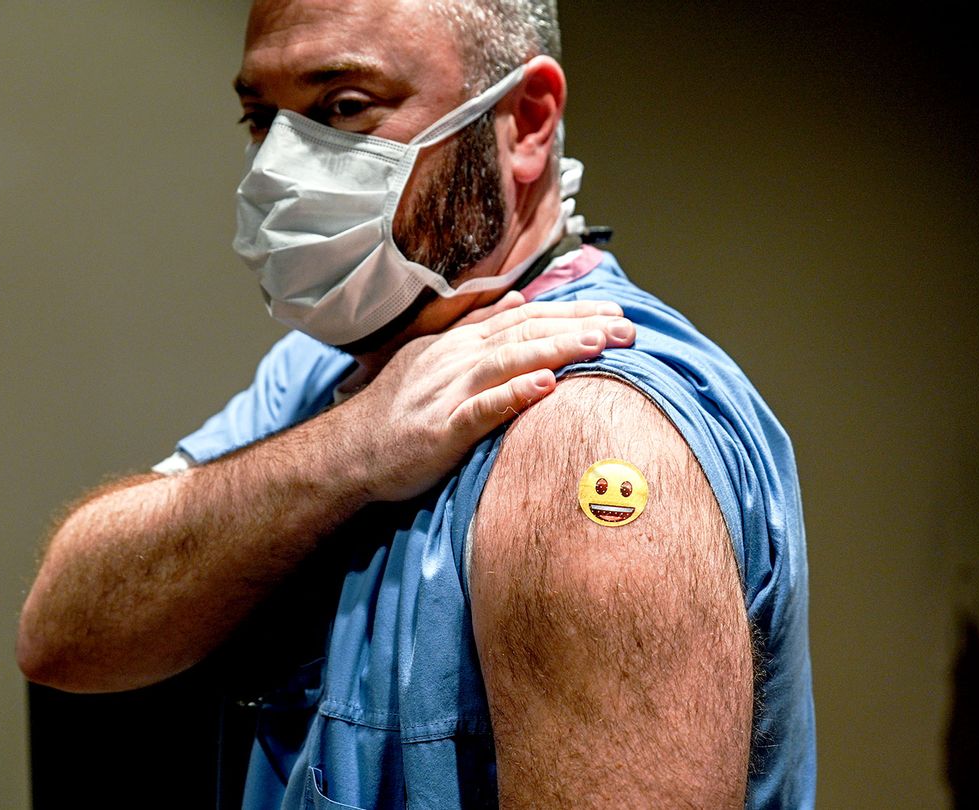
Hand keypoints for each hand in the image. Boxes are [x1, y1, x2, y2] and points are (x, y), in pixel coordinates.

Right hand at [342, 291, 635, 501]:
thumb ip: (475, 328)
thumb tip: (515, 300)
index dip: (573, 312)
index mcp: (461, 343)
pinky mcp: (441, 429)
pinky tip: (545, 387)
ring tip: (597, 344)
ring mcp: (448, 391)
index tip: (615, 313)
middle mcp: (457, 358)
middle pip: (526, 332)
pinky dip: (513, 395)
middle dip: (580, 326)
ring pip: (508, 361)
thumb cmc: (397, 410)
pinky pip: (481, 409)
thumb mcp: (434, 357)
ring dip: (555, 350)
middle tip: (627, 328)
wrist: (350, 451)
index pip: (526, 318)